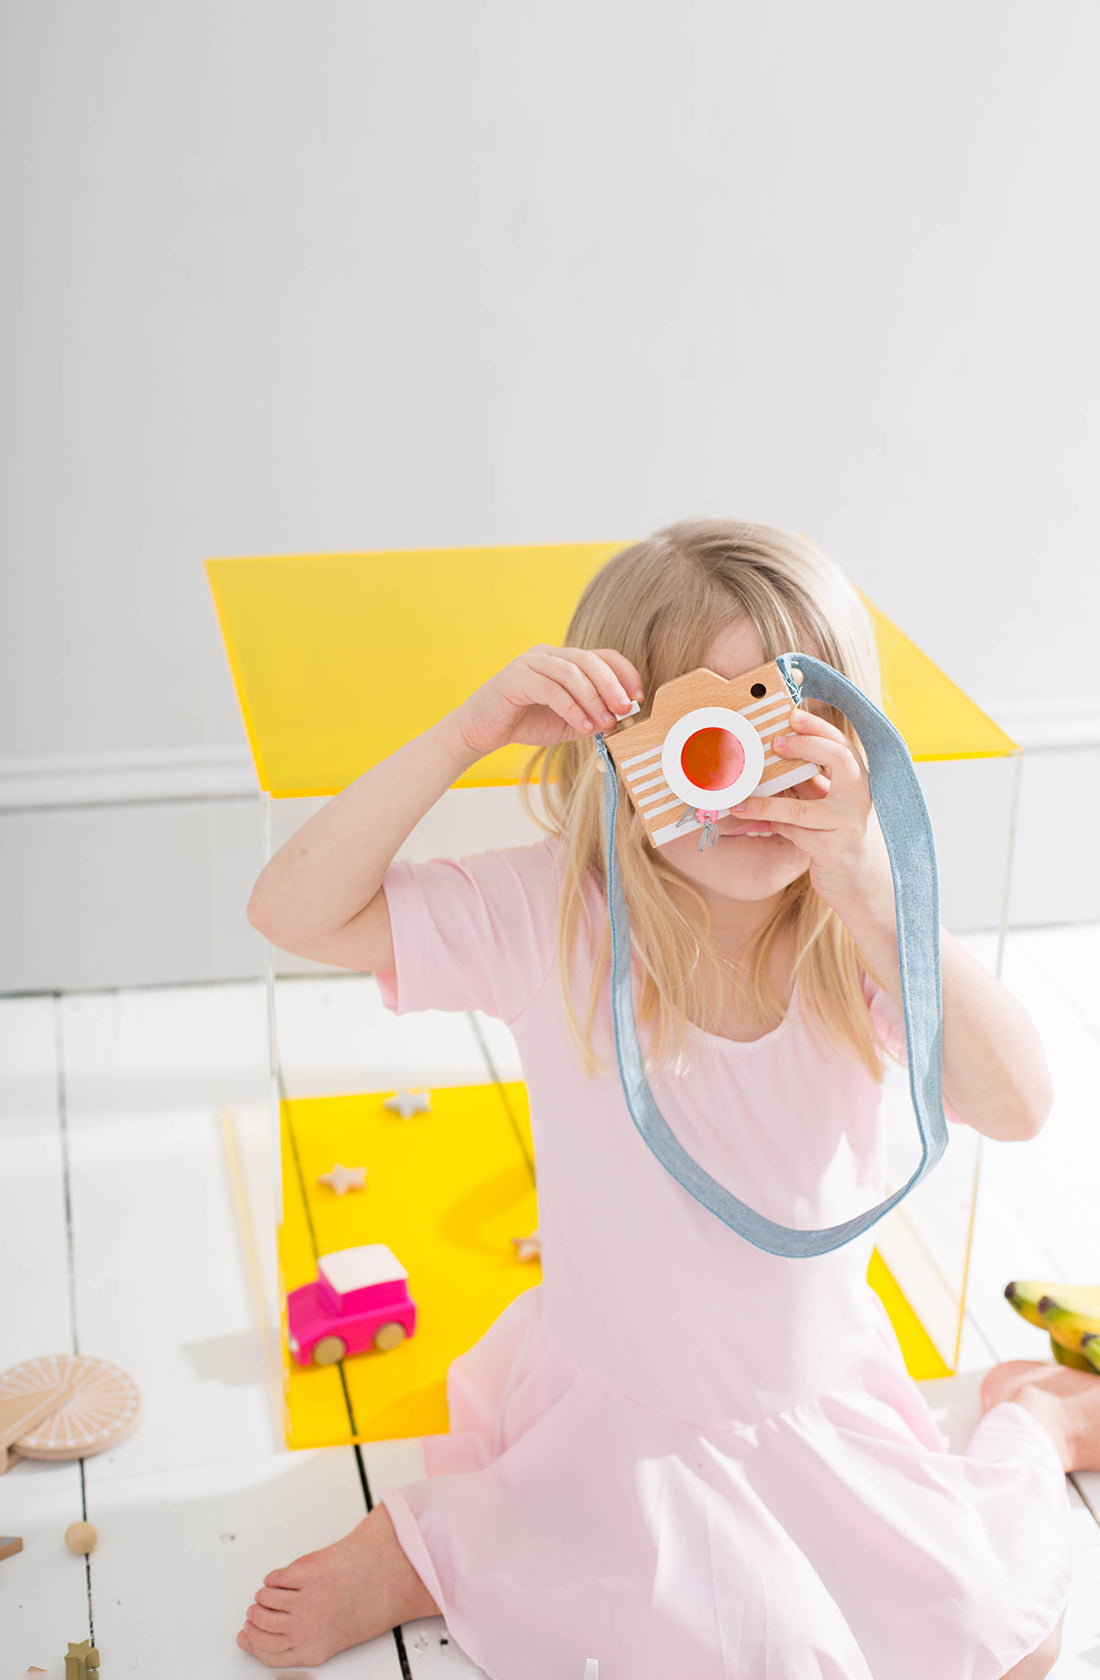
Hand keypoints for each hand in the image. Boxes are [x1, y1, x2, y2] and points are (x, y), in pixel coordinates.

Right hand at [452, 645, 644, 758]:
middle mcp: (549, 654)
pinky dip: (572, 708)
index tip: (639, 697)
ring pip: (572, 672)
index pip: (602, 656)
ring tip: (605, 722)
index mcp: (564, 660)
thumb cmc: (526, 723)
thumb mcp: (570, 722)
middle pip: (590, 660)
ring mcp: (531, 662)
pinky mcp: (516, 677)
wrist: (481, 731)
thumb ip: (594, 717)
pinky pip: (551, 689)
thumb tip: (623, 717)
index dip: (624, 674)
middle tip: (625, 709)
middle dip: (613, 685)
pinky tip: (582, 726)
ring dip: (594, 698)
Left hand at [730, 709, 894, 919]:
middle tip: (775, 743)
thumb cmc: (834, 834)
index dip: (818, 727)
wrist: (858, 881)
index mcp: (856, 780)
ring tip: (739, 800)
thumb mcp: (823, 802)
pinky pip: (794, 833)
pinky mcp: (833, 850)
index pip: (842, 744)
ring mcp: (848, 824)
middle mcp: (858, 798)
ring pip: (803, 809)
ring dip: (767, 803)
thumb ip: (805, 781)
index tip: (793, 714)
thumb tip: (766, 756)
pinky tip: (747, 820)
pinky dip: (770, 825)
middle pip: (841, 760)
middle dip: (808, 746)